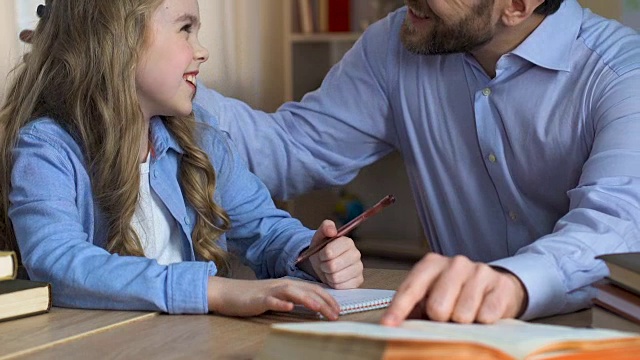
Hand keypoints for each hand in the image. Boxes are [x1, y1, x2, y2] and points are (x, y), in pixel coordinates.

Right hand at [207, 277, 340, 319]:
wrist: (229, 293)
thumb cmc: (255, 297)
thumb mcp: (279, 296)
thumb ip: (296, 298)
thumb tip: (316, 306)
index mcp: (290, 284)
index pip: (314, 289)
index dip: (328, 298)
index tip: (339, 310)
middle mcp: (283, 284)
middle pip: (307, 290)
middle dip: (324, 302)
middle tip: (336, 315)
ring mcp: (271, 291)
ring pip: (292, 292)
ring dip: (307, 300)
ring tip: (319, 308)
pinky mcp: (258, 299)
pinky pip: (271, 300)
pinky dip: (280, 302)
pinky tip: (288, 307)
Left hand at [304, 220, 363, 288]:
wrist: (323, 263)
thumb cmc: (322, 249)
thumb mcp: (320, 236)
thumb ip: (325, 228)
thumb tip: (332, 230)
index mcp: (347, 242)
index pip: (329, 252)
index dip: (321, 255)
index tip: (321, 254)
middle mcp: (356, 254)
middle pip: (332, 266)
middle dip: (324, 266)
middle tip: (324, 263)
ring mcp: (359, 268)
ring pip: (336, 278)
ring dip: (328, 276)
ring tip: (329, 270)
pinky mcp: (358, 281)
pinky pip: (341, 287)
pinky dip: (334, 284)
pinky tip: (334, 278)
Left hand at [380, 253, 526, 325]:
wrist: (496, 287)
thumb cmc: (457, 294)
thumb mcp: (432, 296)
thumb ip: (413, 308)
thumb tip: (392, 325)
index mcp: (431, 264)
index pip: (411, 288)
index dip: (399, 309)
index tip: (388, 324)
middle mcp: (454, 263)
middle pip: (438, 308)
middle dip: (440, 319)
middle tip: (447, 315)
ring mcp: (479, 272)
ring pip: (462, 315)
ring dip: (462, 322)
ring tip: (466, 313)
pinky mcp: (500, 286)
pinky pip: (485, 317)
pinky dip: (482, 322)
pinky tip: (482, 312)